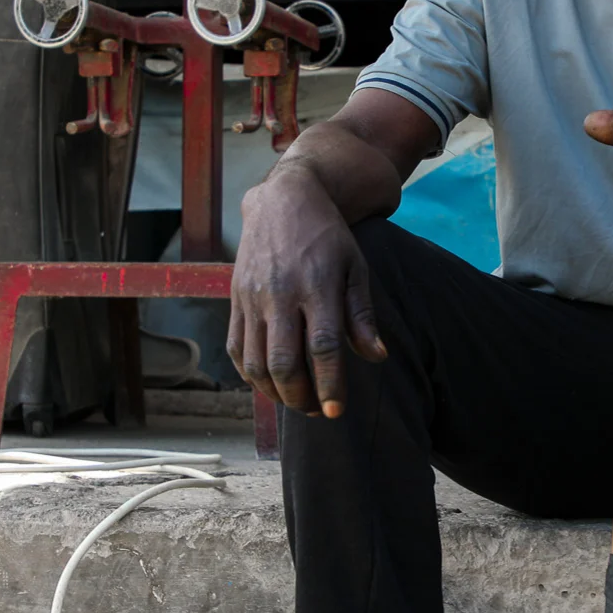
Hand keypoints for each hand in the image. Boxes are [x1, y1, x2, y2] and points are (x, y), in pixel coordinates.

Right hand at [227, 168, 387, 417]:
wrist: (283, 201)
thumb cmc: (327, 237)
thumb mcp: (355, 267)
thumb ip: (362, 315)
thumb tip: (376, 357)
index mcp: (317, 285)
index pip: (322, 347)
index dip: (329, 384)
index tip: (337, 411)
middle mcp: (280, 293)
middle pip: (284, 362)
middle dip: (301, 398)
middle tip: (318, 412)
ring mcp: (252, 298)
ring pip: (255, 362)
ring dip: (275, 393)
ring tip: (297, 402)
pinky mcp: (235, 300)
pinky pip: (236, 349)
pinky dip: (250, 375)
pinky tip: (269, 384)